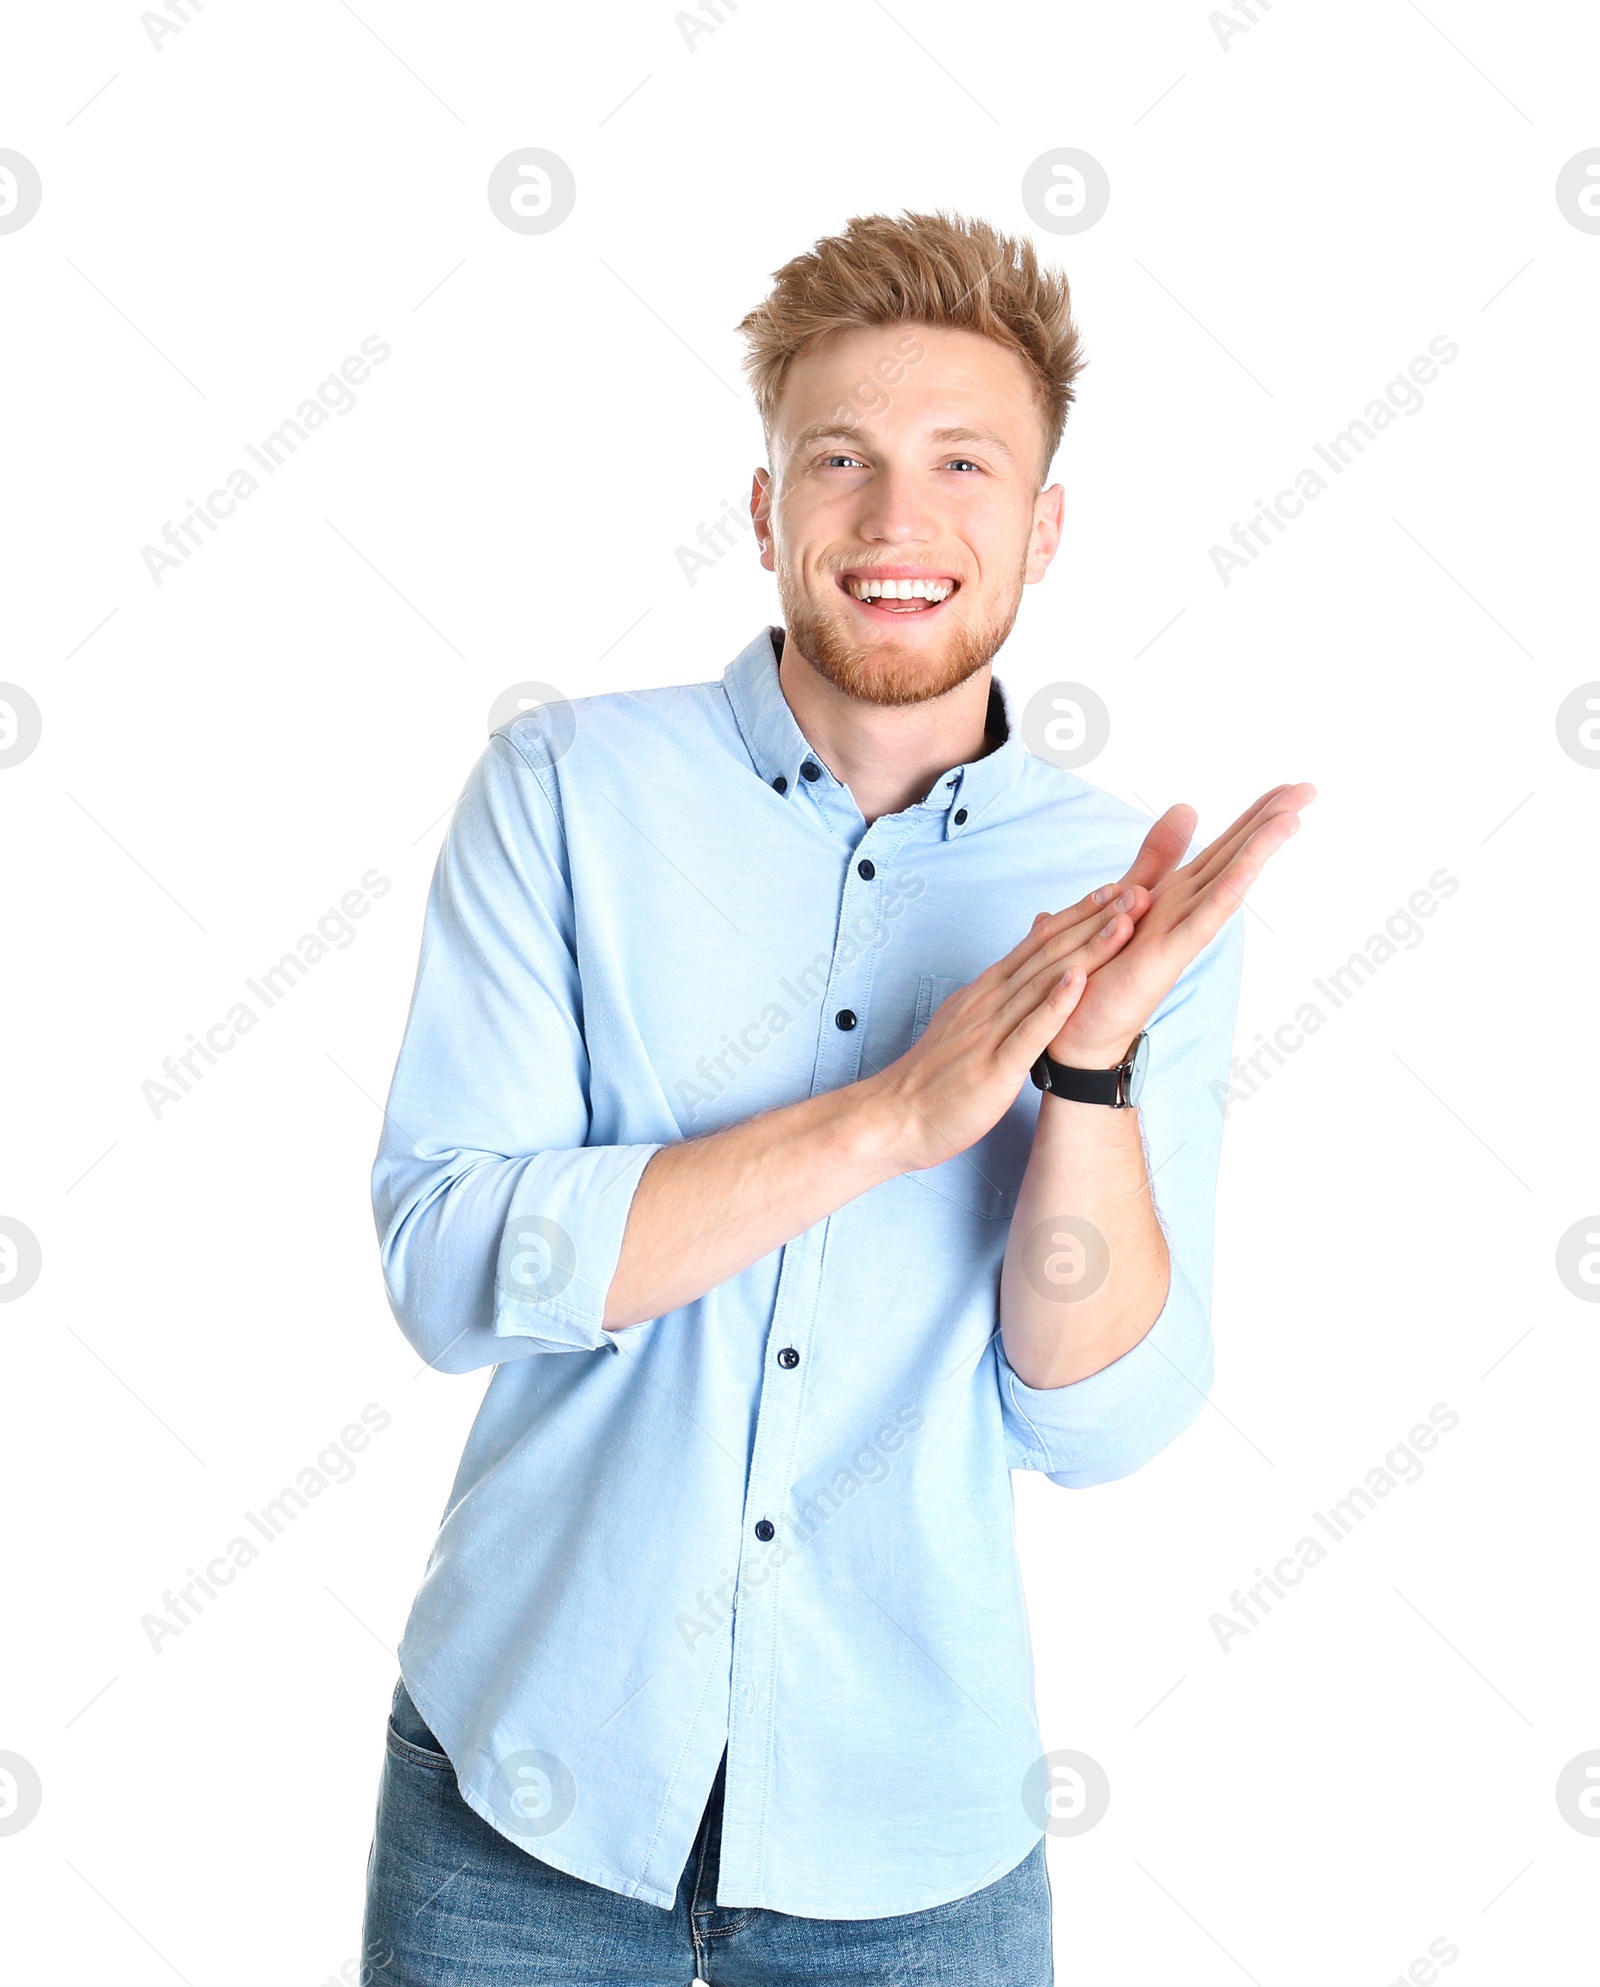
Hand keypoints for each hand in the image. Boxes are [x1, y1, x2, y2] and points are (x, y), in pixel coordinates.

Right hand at [867, 880, 1148, 1173]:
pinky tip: (1078, 980)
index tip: (1112, 891)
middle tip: (1133, 892)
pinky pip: (1029, 1030)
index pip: (1037, 944)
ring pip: (1045, 982)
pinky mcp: (994, 1066)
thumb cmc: (933, 1076)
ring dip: (1086, 950)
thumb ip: (996, 992)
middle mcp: (990, 1002)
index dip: (1077, 916)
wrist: (895, 1117)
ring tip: (1122, 922)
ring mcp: (991, 1032)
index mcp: (986, 992)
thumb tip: (1016, 970)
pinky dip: (1055, 1004)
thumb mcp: (965, 1021)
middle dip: (1093, 921)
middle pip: (1048, 953)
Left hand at [1045, 782, 1314, 1068]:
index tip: (1291, 786)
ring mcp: (1182, 930)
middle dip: (1270, 821)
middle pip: (1236, 855)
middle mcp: (1188, 908)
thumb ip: (1159, 855)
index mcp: (1178, 893)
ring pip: (1228, 880)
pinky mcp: (1168, 954)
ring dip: (1259, 849)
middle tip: (1309, 788)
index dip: (1255, 815)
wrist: (1079, 1028)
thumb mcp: (1131, 894)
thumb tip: (1185, 809)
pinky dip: (1226, 892)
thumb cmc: (1104, 970)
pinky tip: (1249, 868)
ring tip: (1293, 816)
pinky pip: (1202, 918)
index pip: (1224, 846)